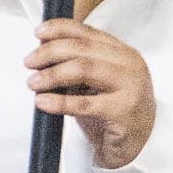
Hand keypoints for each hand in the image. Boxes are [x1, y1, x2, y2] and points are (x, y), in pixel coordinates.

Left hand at [26, 19, 155, 169]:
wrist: (142, 144)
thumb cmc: (116, 113)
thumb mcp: (98, 83)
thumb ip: (77, 66)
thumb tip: (42, 55)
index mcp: (122, 52)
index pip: (87, 32)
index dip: (59, 29)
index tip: (39, 33)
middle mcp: (129, 65)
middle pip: (82, 48)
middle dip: (50, 52)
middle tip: (30, 62)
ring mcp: (129, 87)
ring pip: (84, 69)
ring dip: (53, 74)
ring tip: (34, 82)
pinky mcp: (122, 112)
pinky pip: (85, 104)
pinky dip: (59, 102)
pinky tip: (43, 102)